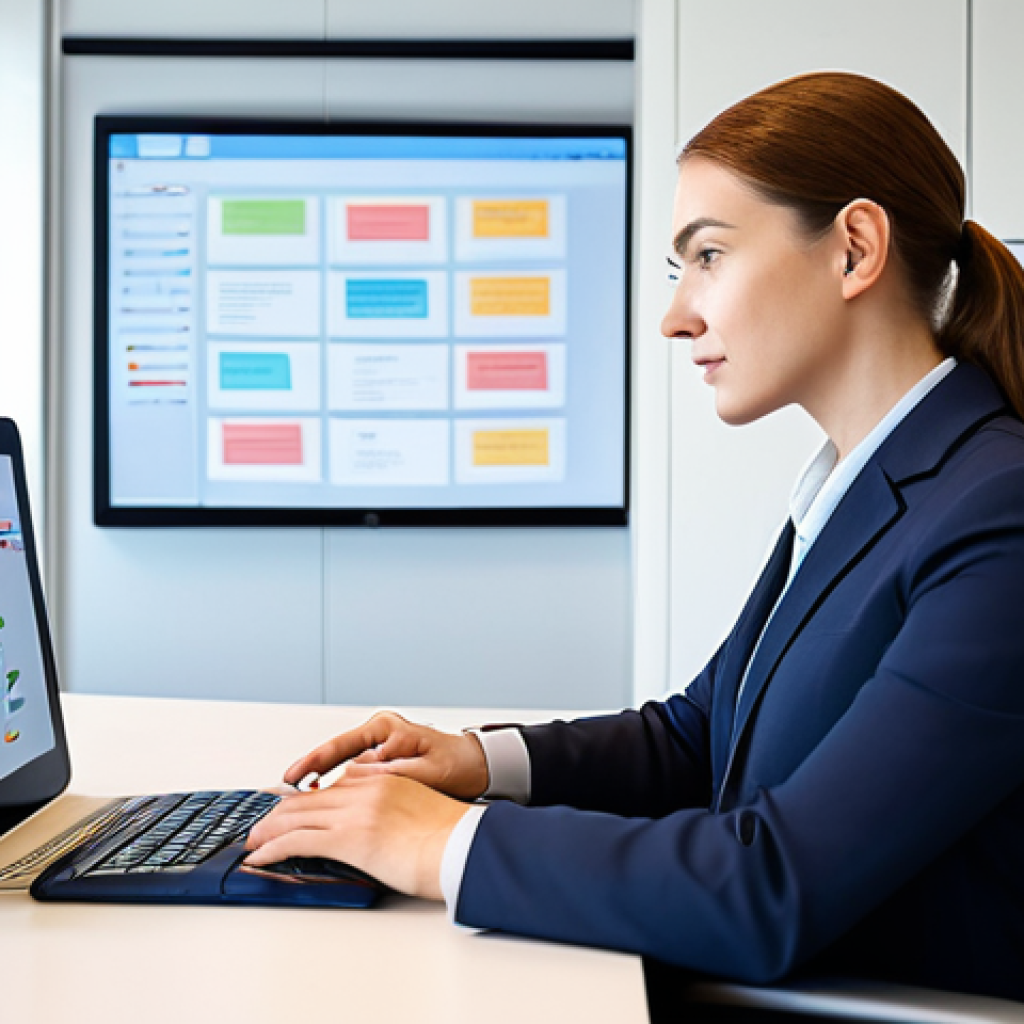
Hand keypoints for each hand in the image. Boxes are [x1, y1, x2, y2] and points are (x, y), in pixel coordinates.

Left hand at [244, 774, 468, 897]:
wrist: (464, 846)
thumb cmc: (452, 838)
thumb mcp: (418, 810)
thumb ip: (391, 810)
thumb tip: (378, 830)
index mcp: (383, 780)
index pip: (333, 786)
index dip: (305, 798)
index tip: (289, 807)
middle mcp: (365, 789)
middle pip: (307, 798)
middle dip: (277, 813)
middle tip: (260, 825)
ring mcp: (355, 812)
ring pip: (295, 816)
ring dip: (268, 830)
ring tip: (253, 842)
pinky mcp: (348, 838)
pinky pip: (296, 841)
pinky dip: (272, 847)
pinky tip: (260, 855)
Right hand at [283, 711, 489, 800]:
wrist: (475, 766)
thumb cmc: (456, 765)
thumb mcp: (427, 770)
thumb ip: (392, 772)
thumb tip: (357, 775)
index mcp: (386, 729)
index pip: (340, 746)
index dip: (313, 763)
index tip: (293, 778)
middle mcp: (378, 736)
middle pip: (332, 758)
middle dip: (307, 778)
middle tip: (282, 798)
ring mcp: (377, 750)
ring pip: (340, 773)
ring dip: (321, 791)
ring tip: (295, 810)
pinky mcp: (380, 766)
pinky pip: (352, 780)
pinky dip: (338, 794)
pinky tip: (325, 812)